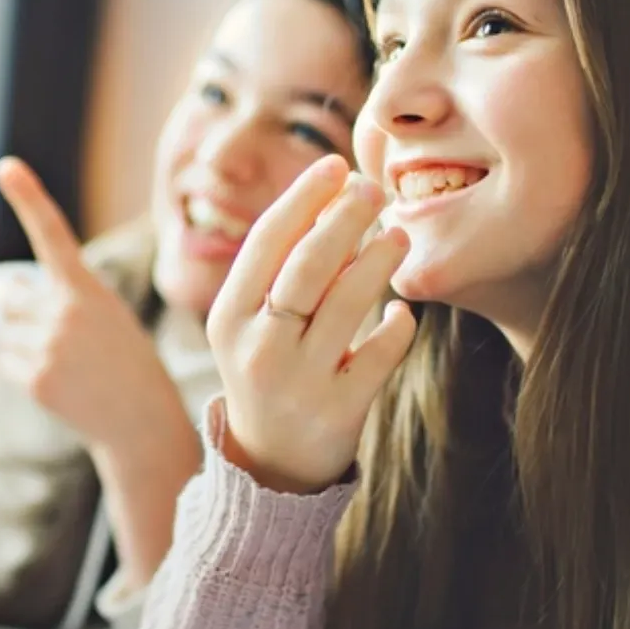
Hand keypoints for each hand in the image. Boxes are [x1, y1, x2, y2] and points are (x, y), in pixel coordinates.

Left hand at [0, 157, 196, 467]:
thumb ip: (63, 295)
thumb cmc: (125, 360)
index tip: (6, 166)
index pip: (52, 233)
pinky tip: (57, 381)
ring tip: (66, 362)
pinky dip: (22, 369)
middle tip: (60, 333)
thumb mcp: (106, 314)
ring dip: (25, 342)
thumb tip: (10, 292)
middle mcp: (64, 312)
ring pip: (6, 331)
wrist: (141, 422)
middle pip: (11, 296)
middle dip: (24, 310)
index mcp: (87, 288)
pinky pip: (4, 361)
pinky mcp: (34, 379)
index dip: (28, 197)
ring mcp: (47, 346)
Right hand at [205, 155, 415, 493]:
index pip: (266, 242)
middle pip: (306, 267)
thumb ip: (279, 268)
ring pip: (346, 306)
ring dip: (377, 261)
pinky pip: (379, 356)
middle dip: (344, 218)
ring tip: (400, 235)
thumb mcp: (251, 323)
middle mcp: (257, 348)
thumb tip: (332, 192)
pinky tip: (401, 311)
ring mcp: (298, 382)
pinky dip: (396, 327)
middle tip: (375, 188)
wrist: (272, 462)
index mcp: (228, 318)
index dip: (304, 197)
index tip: (336, 165)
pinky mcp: (339, 411)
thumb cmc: (268, 367)